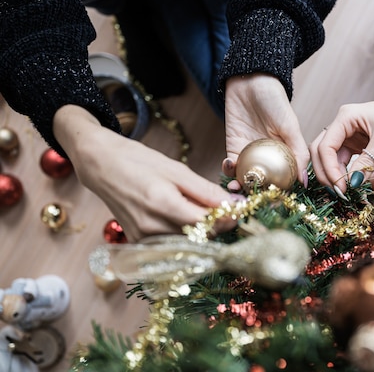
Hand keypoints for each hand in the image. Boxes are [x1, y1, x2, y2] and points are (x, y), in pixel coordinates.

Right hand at [53, 105, 237, 241]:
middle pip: (199, 237)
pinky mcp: (138, 243)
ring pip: (187, 244)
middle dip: (218, 226)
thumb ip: (205, 191)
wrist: (101, 166)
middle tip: (226, 210)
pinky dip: (185, 235)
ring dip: (202, 232)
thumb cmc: (139, 162)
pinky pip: (171, 245)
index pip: (207, 223)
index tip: (238, 210)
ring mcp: (142, 238)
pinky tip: (185, 220)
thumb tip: (233, 204)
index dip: (227, 218)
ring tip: (205, 212)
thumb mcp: (176, 169)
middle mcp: (151, 226)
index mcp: (162, 204)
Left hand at [223, 73, 308, 188]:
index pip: (285, 179)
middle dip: (257, 194)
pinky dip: (228, 169)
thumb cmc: (275, 100)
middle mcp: (268, 158)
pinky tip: (230, 165)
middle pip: (263, 182)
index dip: (280, 193)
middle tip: (252, 199)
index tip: (275, 202)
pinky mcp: (233, 147)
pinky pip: (231, 165)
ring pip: (245, 177)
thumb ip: (298, 153)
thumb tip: (304, 181)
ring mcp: (250, 154)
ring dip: (240, 185)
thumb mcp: (290, 126)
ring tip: (237, 188)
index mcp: (286, 154)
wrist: (250, 80)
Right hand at [310, 83, 373, 205]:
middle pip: (324, 154)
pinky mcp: (364, 149)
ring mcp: (353, 139)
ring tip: (354, 197)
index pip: (325, 146)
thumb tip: (352, 183)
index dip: (329, 168)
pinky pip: (359, 168)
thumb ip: (368, 161)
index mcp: (345, 119)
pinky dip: (368, 182)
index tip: (341, 187)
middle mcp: (345, 128)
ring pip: (340, 164)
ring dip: (347, 181)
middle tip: (339, 193)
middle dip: (329, 175)